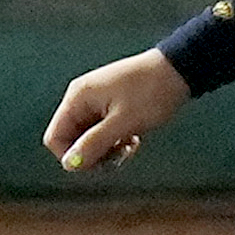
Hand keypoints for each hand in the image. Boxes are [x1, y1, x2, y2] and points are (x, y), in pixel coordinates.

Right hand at [44, 49, 191, 171]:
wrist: (179, 70)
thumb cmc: (152, 92)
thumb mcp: (123, 122)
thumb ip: (94, 143)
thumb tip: (70, 164)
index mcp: (78, 98)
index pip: (55, 138)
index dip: (72, 156)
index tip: (98, 162)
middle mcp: (82, 98)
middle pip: (72, 139)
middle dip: (93, 154)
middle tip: (118, 156)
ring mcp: (97, 101)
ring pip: (89, 137)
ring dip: (106, 148)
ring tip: (129, 145)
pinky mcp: (111, 105)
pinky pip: (103, 131)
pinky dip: (115, 139)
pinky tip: (133, 138)